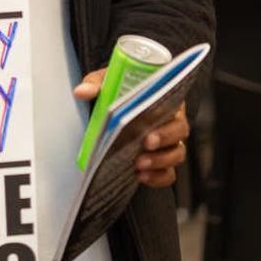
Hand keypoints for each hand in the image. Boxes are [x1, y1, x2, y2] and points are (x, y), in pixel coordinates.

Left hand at [73, 69, 189, 187]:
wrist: (113, 106)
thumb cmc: (116, 91)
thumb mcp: (106, 82)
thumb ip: (95, 84)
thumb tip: (81, 92)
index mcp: (163, 98)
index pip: (175, 107)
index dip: (165, 119)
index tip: (148, 131)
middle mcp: (171, 120)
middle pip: (180, 132)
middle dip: (164, 140)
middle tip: (145, 144)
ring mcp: (168, 143)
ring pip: (177, 154)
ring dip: (160, 161)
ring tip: (139, 164)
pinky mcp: (161, 162)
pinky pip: (168, 173)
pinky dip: (158, 177)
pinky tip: (142, 176)